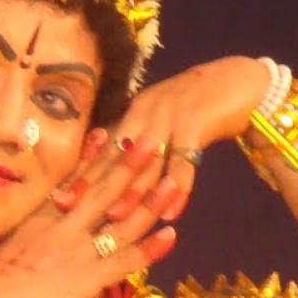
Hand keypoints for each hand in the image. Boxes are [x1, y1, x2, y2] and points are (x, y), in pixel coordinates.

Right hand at [0, 135, 180, 297]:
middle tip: (150, 139)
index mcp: (39, 220)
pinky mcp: (85, 281)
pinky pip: (124, 260)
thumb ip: (29, 242)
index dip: (93, 157)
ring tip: (172, 179)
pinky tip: (171, 235)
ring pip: (120, 220)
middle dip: (128, 164)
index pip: (72, 182)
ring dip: (149, 199)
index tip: (108, 133)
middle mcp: (60, 228)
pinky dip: (150, 248)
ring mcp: (75, 252)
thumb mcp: (7, 254)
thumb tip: (39, 239)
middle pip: (101, 190)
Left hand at [55, 56, 271, 221]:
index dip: (81, 175)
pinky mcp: (196, 122)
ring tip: (114, 217)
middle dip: (92, 184)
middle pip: (116, 155)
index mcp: (134, 114)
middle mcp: (145, 113)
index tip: (57, 199)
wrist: (240, 81)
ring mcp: (169, 116)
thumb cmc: (200, 108)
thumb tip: (117, 173)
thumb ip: (142, 144)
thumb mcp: (164, 123)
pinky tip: (172, 212)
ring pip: (146, 160)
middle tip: (69, 209)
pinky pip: (184, 160)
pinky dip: (178, 186)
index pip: (103, 150)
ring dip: (131, 190)